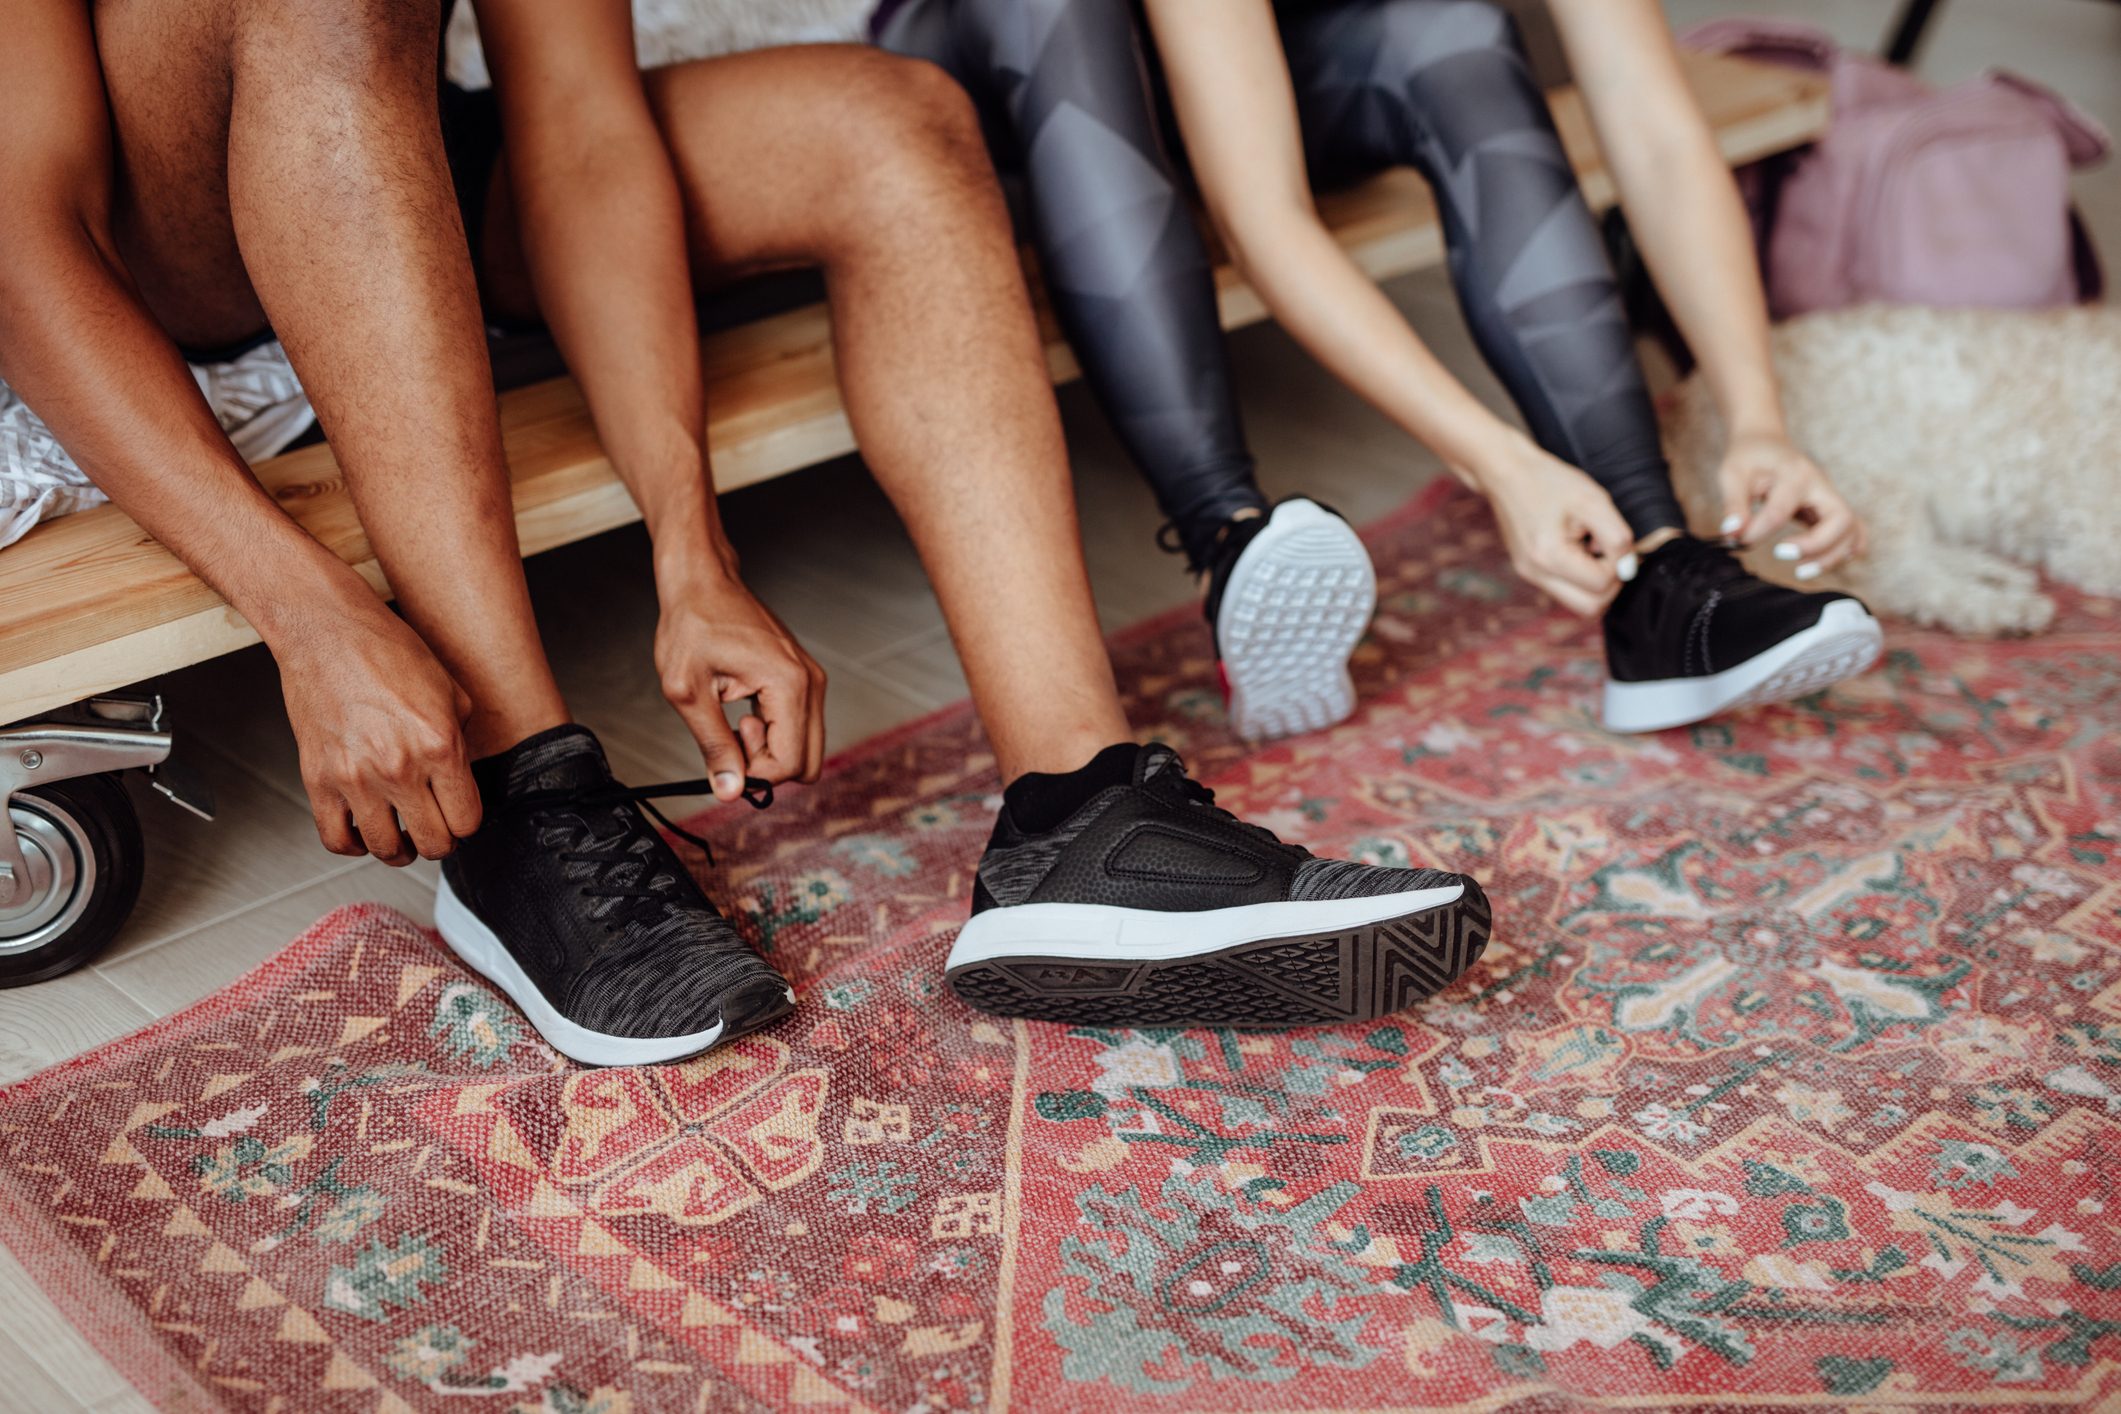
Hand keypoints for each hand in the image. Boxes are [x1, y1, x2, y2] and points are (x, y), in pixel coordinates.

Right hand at [276, 599, 480, 864]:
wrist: (327, 632)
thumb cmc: (388, 652)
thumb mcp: (451, 692)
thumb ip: (461, 742)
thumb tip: (462, 781)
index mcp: (439, 745)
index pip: (467, 820)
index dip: (467, 823)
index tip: (460, 817)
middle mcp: (399, 767)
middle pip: (433, 843)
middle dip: (440, 842)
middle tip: (435, 830)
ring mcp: (355, 777)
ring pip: (385, 849)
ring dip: (399, 849)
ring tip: (402, 836)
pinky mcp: (317, 779)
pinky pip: (336, 838)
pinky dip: (353, 845)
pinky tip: (364, 831)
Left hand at [654, 565, 825, 799]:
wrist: (703, 583)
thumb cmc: (692, 625)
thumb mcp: (688, 691)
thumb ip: (713, 745)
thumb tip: (730, 791)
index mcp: (789, 684)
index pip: (789, 763)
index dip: (754, 772)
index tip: (726, 743)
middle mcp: (811, 683)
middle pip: (808, 764)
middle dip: (767, 765)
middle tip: (732, 733)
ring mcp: (811, 680)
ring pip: (806, 748)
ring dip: (769, 748)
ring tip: (734, 716)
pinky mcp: (803, 680)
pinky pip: (799, 727)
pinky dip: (772, 732)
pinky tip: (743, 708)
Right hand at [1479, 443, 1638, 617]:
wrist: (1507, 473)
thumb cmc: (1550, 482)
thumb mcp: (1593, 500)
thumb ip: (1617, 537)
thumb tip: (1628, 567)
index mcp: (1550, 557)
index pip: (1602, 584)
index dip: (1617, 563)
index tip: (1609, 538)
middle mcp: (1536, 574)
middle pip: (1590, 608)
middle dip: (1609, 584)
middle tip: (1606, 553)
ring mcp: (1530, 576)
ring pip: (1578, 604)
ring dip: (1594, 583)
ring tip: (1589, 550)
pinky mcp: (1530, 573)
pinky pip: (1565, 591)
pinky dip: (1579, 578)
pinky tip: (1576, 551)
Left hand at [1716, 429, 1866, 579]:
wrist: (1767, 443)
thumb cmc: (1750, 458)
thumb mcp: (1732, 474)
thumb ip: (1733, 504)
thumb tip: (1732, 533)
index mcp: (1795, 474)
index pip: (1782, 510)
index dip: (1759, 531)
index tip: (1738, 539)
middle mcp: (1821, 486)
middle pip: (1840, 519)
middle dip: (1815, 545)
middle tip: (1780, 555)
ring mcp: (1831, 498)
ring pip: (1851, 531)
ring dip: (1831, 556)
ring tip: (1800, 571)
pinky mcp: (1832, 510)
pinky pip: (1853, 533)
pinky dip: (1846, 551)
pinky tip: (1823, 562)